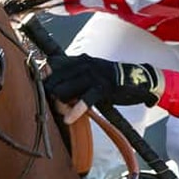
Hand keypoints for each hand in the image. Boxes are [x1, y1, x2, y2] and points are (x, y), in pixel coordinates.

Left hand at [43, 54, 162, 122]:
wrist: (136, 79)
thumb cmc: (109, 78)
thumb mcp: (90, 71)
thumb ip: (72, 76)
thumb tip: (51, 85)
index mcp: (79, 59)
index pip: (52, 64)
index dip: (44, 77)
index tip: (43, 88)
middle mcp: (83, 64)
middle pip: (54, 80)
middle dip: (51, 95)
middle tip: (56, 105)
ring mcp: (92, 75)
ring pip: (63, 91)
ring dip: (60, 105)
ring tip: (64, 112)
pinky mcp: (102, 88)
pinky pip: (83, 100)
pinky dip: (74, 111)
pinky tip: (69, 119)